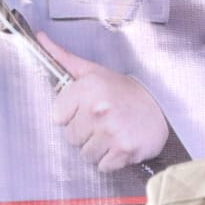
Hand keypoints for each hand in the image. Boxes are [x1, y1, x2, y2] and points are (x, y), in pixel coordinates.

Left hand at [36, 31, 169, 171]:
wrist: (164, 107)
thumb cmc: (125, 92)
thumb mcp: (94, 71)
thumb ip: (64, 59)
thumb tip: (39, 38)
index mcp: (88, 88)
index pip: (57, 116)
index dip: (71, 115)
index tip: (86, 110)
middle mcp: (98, 110)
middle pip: (71, 137)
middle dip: (85, 132)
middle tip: (103, 122)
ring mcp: (112, 132)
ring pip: (86, 154)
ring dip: (97, 148)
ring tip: (112, 133)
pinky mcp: (124, 151)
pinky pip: (103, 166)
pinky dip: (111, 160)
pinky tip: (121, 145)